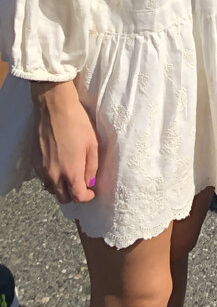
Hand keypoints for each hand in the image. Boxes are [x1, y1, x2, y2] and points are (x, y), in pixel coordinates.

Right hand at [31, 80, 98, 203]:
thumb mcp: (92, 144)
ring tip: (70, 175)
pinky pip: (43, 178)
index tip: (91, 192)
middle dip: (74, 195)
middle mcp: (54, 175)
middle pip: (63, 198)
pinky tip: (59, 166)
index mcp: (71, 172)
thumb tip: (90, 182)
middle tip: (81, 184)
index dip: (86, 197)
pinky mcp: (34, 162)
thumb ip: (92, 166)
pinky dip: (52, 178)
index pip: (78, 197)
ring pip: (52, 189)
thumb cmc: (78, 123)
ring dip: (61, 187)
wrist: (54, 108)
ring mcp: (42, 170)